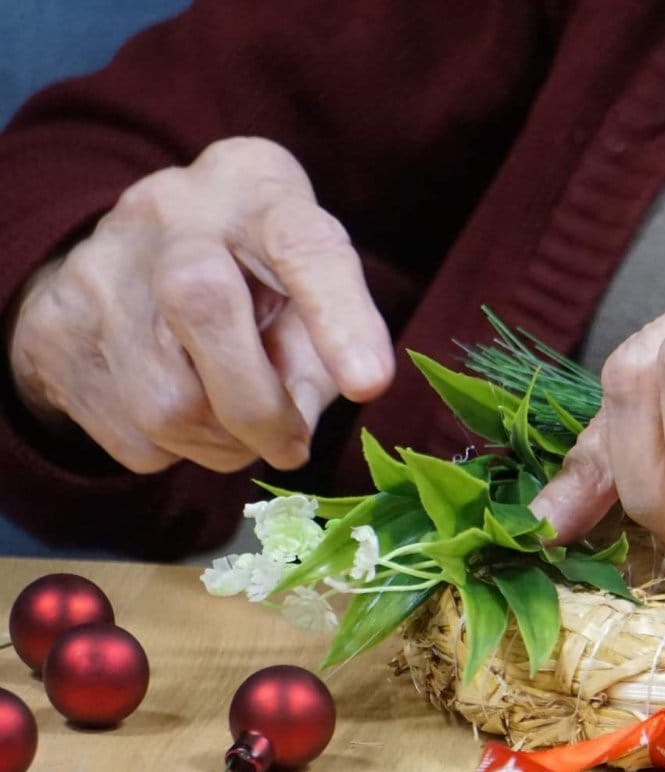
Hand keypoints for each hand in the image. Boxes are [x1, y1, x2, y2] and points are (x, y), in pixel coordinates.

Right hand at [7, 137, 392, 473]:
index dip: (341, 316)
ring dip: (224, 442)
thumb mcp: (307, 284)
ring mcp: (99, 269)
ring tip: (243, 425)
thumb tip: (295, 427)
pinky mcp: (56, 331)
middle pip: (202, 305)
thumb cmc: (255, 272)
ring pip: (165, 399)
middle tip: (293, 443)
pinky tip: (191, 413)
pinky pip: (132, 434)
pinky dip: (179, 449)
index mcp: (254, 190)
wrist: (131, 250)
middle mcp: (169, 215)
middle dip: (260, 403)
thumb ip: (321, 351)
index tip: (370, 382)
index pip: (301, 242)